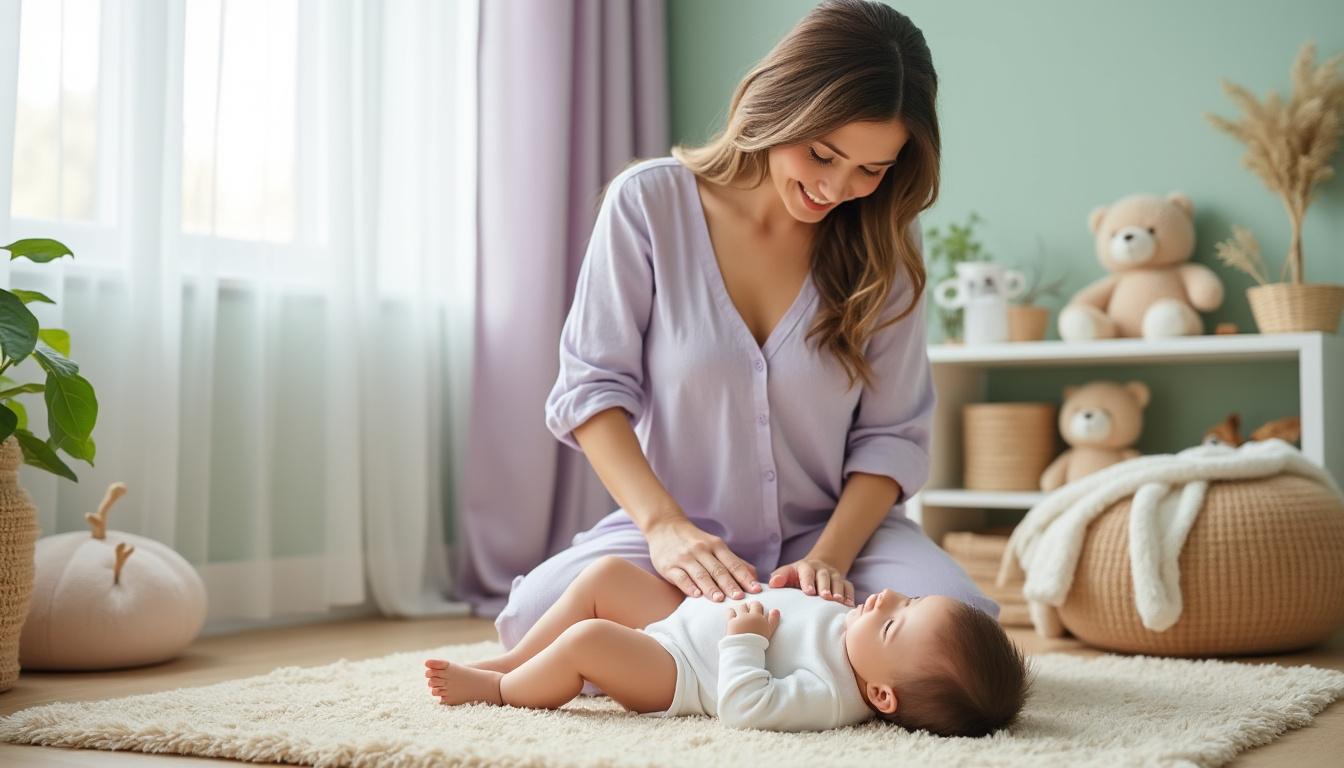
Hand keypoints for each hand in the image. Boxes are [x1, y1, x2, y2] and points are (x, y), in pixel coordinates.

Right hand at [646, 516, 760, 601]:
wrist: (664, 526)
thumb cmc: (694, 541)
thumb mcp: (715, 545)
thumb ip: (733, 561)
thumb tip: (754, 576)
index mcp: (716, 546)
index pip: (733, 563)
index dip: (745, 577)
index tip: (755, 590)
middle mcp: (701, 550)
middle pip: (718, 570)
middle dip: (730, 584)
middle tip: (740, 597)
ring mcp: (684, 558)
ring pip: (700, 573)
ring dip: (710, 587)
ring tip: (720, 599)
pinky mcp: (669, 566)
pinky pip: (680, 577)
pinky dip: (689, 586)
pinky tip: (696, 595)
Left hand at [725, 601, 778, 640]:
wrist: (746, 650)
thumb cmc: (759, 642)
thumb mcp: (769, 631)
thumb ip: (773, 619)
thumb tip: (775, 610)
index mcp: (758, 617)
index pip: (757, 604)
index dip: (756, 607)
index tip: (756, 612)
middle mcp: (749, 616)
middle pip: (747, 605)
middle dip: (748, 607)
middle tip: (747, 613)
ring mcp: (739, 618)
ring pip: (739, 606)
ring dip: (740, 609)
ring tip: (740, 615)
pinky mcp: (731, 622)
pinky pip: (729, 611)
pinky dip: (730, 611)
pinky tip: (732, 615)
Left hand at [768, 556, 854, 605]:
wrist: (816, 567)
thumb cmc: (796, 576)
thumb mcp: (786, 573)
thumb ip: (779, 577)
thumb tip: (773, 584)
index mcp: (805, 567)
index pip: (806, 573)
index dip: (808, 582)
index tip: (809, 592)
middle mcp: (820, 569)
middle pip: (824, 576)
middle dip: (825, 586)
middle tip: (825, 596)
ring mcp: (833, 575)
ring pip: (837, 581)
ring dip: (838, 591)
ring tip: (838, 601)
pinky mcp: (842, 581)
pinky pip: (848, 587)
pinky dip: (849, 595)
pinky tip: (849, 604)